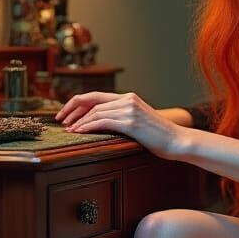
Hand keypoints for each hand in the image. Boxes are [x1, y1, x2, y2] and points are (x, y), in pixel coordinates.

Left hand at [54, 90, 183, 159]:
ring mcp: (130, 110)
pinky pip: (103, 122)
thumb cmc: (159, 135)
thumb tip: (100, 124)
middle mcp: (128, 100)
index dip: (77, 104)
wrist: (177, 140)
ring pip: (95, 112)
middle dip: (72, 111)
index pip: (95, 96)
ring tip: (69, 131)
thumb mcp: (138, 121)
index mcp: (128, 97)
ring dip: (79, 122)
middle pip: (91, 101)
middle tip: (61, 121)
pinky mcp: (131, 122)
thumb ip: (122, 117)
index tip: (66, 114)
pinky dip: (87, 126)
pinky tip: (80, 132)